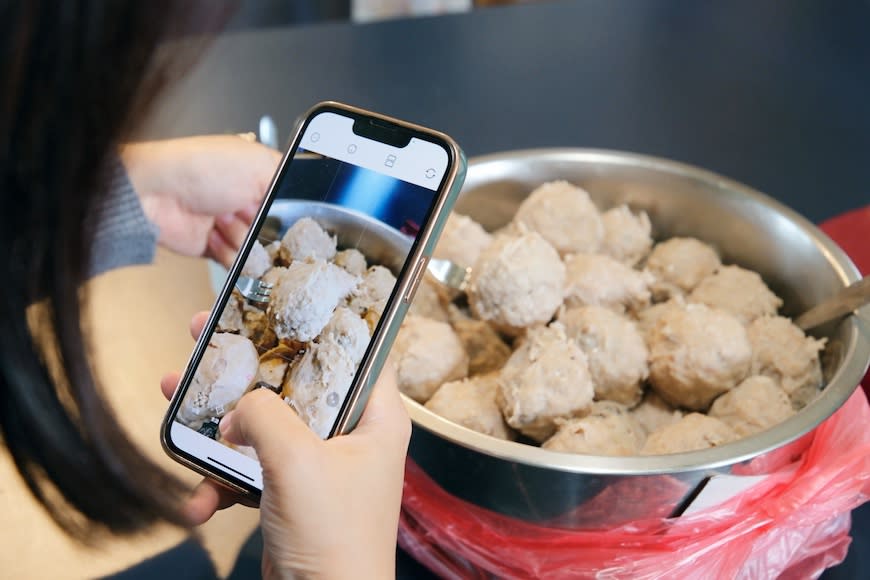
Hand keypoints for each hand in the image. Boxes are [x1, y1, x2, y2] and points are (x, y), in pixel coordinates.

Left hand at [123, 136, 281, 265]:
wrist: (156, 192)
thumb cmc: (199, 167)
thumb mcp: (258, 163)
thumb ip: (288, 178)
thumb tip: (303, 193)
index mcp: (256, 175)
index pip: (287, 200)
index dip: (289, 210)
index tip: (284, 212)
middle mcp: (242, 199)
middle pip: (274, 229)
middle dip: (264, 227)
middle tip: (247, 213)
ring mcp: (227, 223)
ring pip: (256, 248)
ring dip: (241, 238)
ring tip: (222, 219)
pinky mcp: (213, 246)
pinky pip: (235, 262)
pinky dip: (228, 253)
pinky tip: (213, 234)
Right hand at [161, 313, 411, 578]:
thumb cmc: (334, 538)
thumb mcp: (297, 462)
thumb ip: (264, 416)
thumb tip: (238, 407)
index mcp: (376, 418)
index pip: (360, 349)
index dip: (324, 320)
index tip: (286, 296)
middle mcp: (352, 435)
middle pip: (297, 380)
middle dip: (247, 361)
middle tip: (207, 330)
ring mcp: (320, 466)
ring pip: (266, 422)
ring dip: (219, 415)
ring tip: (174, 389)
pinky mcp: (292, 494)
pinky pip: (252, 470)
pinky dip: (222, 480)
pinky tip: (197, 499)